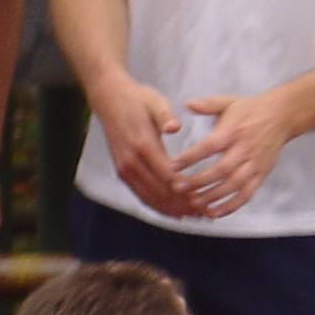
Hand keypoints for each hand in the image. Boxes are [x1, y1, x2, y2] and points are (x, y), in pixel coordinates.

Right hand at [91, 74, 197, 218]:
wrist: (108, 99)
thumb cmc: (137, 98)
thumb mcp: (155, 100)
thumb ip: (165, 115)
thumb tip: (175, 127)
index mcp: (142, 144)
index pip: (168, 176)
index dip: (187, 192)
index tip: (206, 199)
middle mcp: (131, 161)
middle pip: (161, 192)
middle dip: (184, 205)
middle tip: (206, 213)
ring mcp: (124, 169)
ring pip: (150, 198)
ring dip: (173, 210)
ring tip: (195, 216)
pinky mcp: (122, 172)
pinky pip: (141, 195)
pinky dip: (158, 207)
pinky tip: (174, 212)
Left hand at [169, 91, 292, 217]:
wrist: (281, 116)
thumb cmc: (250, 109)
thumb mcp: (227, 101)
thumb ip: (207, 104)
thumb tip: (187, 104)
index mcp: (232, 131)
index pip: (209, 146)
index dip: (191, 157)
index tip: (172, 165)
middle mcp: (244, 149)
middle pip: (221, 170)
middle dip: (198, 181)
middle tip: (178, 188)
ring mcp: (254, 164)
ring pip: (234, 185)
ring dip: (213, 196)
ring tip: (194, 203)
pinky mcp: (261, 174)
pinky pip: (247, 194)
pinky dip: (232, 206)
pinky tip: (215, 213)